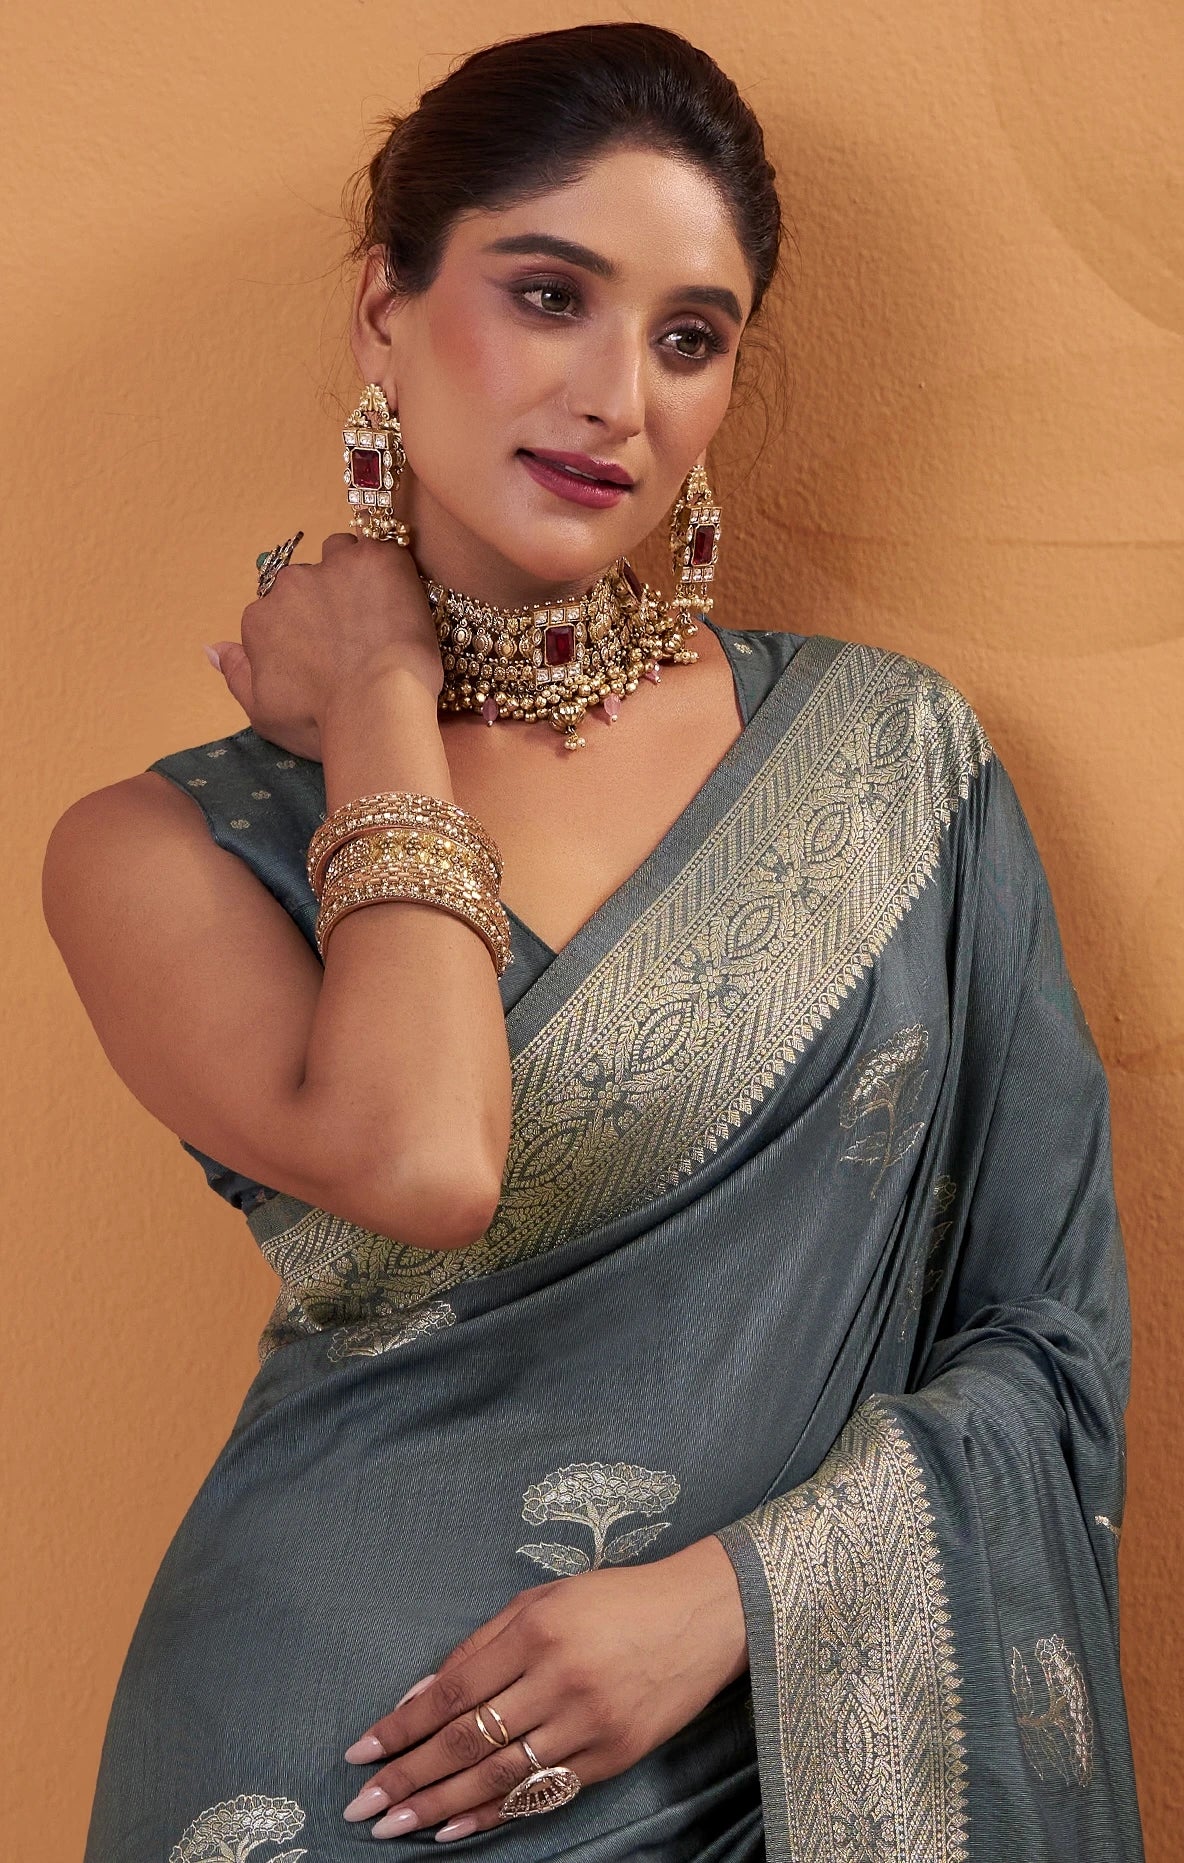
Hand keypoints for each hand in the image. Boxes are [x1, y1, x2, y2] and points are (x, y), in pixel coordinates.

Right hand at [206, 532, 442, 761]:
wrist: (376, 710)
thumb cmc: (322, 723)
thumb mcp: (264, 712)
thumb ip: (237, 673)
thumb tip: (212, 648)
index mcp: (260, 619)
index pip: (277, 609)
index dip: (304, 629)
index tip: (327, 651)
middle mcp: (288, 586)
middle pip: (307, 580)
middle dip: (328, 600)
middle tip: (359, 636)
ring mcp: (331, 568)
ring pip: (342, 554)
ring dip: (356, 575)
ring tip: (381, 615)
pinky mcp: (374, 560)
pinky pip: (382, 548)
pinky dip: (392, 570)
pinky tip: (402, 601)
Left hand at [339, 1535, 748, 1841]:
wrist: (703, 1616)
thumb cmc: (615, 1599)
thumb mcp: (544, 1599)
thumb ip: (479, 1645)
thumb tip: (418, 1698)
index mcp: (536, 1629)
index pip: (451, 1691)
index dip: (401, 1727)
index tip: (361, 1753)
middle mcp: (559, 1678)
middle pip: (467, 1740)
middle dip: (409, 1777)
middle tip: (362, 1807)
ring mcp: (588, 1723)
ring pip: (499, 1776)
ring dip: (440, 1806)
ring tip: (396, 1826)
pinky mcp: (613, 1756)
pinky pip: (541, 1793)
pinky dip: (494, 1815)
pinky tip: (455, 1829)